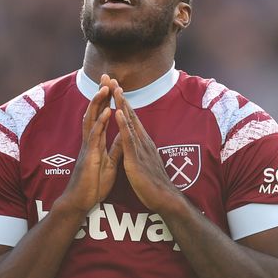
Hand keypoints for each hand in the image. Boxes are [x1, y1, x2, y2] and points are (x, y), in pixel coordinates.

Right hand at [55, 75, 122, 214]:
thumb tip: (121, 137)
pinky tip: (107, 111)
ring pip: (92, 120)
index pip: (101, 116)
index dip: (106, 101)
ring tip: (105, 88)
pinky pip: (95, 136)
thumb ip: (114, 149)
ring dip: (98, 103)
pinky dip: (101, 122)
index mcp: (96, 142)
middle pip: (94, 112)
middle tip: (105, 77)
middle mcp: (90, 141)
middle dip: (100, 95)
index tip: (111, 85)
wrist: (80, 201)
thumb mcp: (108, 164)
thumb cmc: (93, 185)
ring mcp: (88, 147)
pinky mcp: (89, 156)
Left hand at [112, 84, 179, 212]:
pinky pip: (128, 139)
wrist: (164, 199)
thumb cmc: (153, 184)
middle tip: (113, 79)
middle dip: (121, 96)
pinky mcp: (137, 158)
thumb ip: (139, 150)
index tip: (115, 88)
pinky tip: (118, 113)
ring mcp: (140, 148)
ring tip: (115, 88)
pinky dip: (123, 124)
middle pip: (130, 114)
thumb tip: (135, 142)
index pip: (131, 118)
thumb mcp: (144, 162)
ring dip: (122, 104)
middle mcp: (143, 140)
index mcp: (143, 142)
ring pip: (130, 122)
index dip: (123, 103)